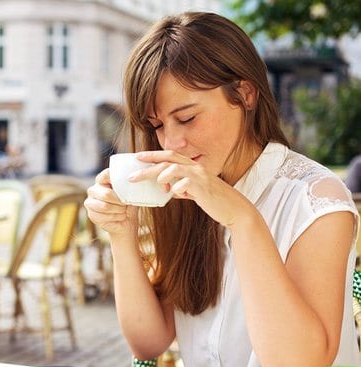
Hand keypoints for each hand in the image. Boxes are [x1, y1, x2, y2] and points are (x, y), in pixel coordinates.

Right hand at [84, 168, 138, 235]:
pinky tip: (119, 216)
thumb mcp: (130, 193)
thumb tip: (131, 180)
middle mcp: (93, 189)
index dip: (115, 179)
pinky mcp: (91, 214)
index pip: (106, 175)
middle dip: (120, 202)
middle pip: (106, 194)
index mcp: (102, 180)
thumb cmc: (129, 204)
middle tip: (126, 204)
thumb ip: (127, 186)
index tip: (127, 183)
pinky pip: (103, 216)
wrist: (127, 220)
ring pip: (105, 206)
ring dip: (118, 210)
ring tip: (124, 211)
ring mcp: (90, 202)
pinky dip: (115, 217)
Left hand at [131, 150, 252, 227]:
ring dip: (161, 177)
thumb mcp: (195, 192)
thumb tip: (171, 190)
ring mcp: (200, 176)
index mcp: (192, 167)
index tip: (137, 157)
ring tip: (160, 187)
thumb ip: (183, 188)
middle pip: (167, 160)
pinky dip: (176, 188)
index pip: (169, 156)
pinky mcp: (203, 188)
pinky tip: (176, 194)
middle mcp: (195, 168)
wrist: (235, 210)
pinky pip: (184, 184)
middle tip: (132, 175)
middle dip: (148, 165)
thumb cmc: (215, 201)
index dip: (153, 155)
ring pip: (173, 168)